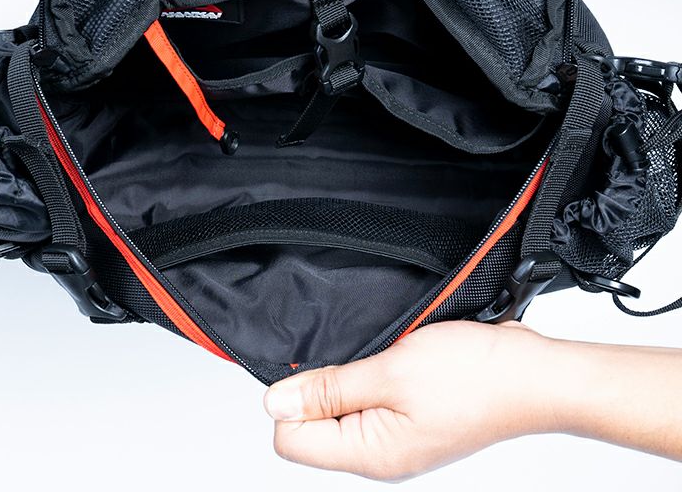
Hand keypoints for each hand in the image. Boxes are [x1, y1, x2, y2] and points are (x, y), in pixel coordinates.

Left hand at [262, 320, 681, 479]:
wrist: (533, 374)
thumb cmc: (476, 375)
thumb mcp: (390, 372)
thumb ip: (329, 389)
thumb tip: (275, 403)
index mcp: (370, 453)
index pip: (291, 439)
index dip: (290, 398)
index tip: (312, 365)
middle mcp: (380, 455)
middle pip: (313, 426)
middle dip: (320, 386)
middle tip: (354, 355)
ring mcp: (397, 438)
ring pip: (341, 409)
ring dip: (348, 376)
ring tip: (378, 353)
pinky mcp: (411, 419)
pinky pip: (369, 400)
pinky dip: (371, 375)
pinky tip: (392, 356)